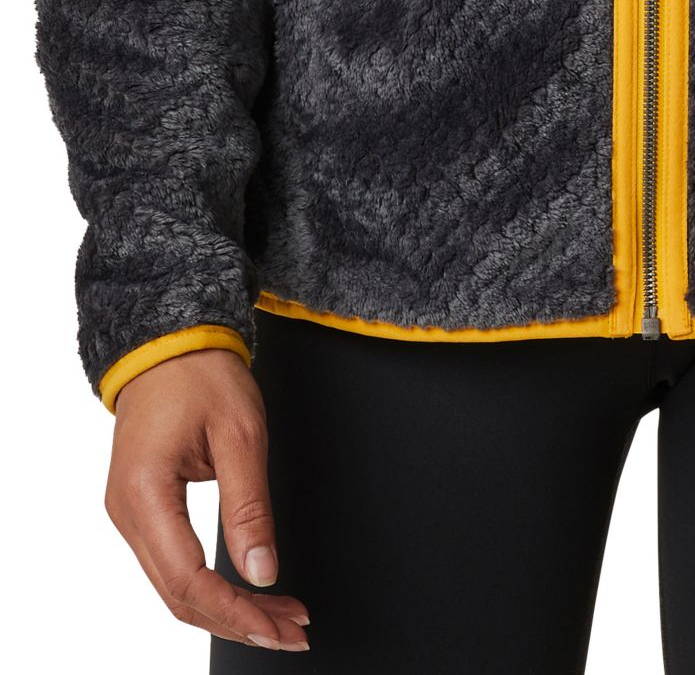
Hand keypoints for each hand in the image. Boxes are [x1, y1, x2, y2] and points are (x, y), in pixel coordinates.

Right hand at [105, 346, 310, 649]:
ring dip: (227, 608)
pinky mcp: (143, 508)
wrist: (170, 340)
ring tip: (280, 617)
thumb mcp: (240, 433)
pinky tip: (249, 591)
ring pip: (176, 586)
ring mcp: (130, 513)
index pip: (187, 580)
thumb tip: (263, 571)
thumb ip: (250, 506)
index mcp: (144, 494)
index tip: (278, 624)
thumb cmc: (201, 373)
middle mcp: (126, 511)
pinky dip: (212, 584)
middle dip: (238, 620)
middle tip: (292, 629)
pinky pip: (174, 563)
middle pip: (179, 595)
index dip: (235, 611)